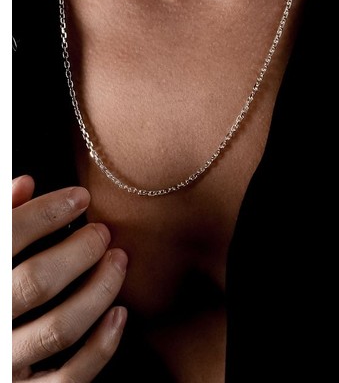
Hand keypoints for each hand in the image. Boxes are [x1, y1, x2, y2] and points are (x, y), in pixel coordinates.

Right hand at [12, 175, 127, 381]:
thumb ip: (2, 220)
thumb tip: (26, 183)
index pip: (7, 238)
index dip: (46, 213)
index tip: (81, 197)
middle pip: (36, 283)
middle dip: (78, 252)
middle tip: (103, 233)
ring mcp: (6, 362)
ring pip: (59, 328)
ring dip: (98, 290)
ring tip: (119, 261)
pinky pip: (69, 378)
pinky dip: (100, 347)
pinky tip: (120, 314)